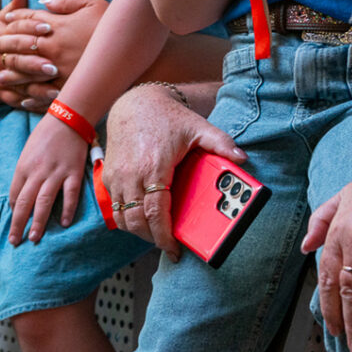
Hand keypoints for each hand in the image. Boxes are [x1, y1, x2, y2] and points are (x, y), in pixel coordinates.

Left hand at [0, 0, 107, 110]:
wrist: (130, 48)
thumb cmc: (112, 24)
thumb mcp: (93, 3)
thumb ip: (67, 0)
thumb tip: (45, 2)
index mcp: (58, 26)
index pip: (28, 20)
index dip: (15, 18)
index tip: (4, 19)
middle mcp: (53, 47)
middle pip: (19, 45)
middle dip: (2, 45)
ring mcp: (59, 69)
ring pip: (25, 73)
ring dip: (9, 75)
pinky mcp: (68, 87)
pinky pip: (43, 95)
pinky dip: (31, 99)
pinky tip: (22, 100)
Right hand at [0, 0, 56, 108]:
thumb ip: (13, 9)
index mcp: (1, 37)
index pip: (16, 31)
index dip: (32, 28)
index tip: (49, 27)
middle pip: (17, 60)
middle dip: (35, 64)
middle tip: (54, 66)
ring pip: (18, 84)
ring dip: (37, 88)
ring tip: (57, 90)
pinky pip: (15, 101)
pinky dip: (31, 104)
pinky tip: (47, 105)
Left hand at [9, 113, 89, 243]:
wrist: (68, 117)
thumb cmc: (46, 134)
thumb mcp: (28, 152)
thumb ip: (25, 172)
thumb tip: (22, 195)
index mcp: (24, 167)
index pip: (15, 195)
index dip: (14, 211)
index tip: (15, 222)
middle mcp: (38, 172)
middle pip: (25, 202)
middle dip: (19, 224)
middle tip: (15, 241)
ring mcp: (56, 172)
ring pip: (44, 201)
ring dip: (38, 221)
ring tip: (34, 237)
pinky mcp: (73, 171)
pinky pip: (70, 194)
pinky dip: (67, 209)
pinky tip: (63, 222)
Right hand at [102, 84, 244, 260]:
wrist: (136, 102)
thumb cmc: (168, 117)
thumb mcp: (198, 126)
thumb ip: (221, 143)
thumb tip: (242, 159)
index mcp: (155, 166)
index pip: (156, 212)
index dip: (164, 235)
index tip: (174, 249)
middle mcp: (131, 174)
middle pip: (137, 221)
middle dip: (152, 239)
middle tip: (168, 245)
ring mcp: (117, 177)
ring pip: (123, 218)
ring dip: (139, 231)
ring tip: (158, 234)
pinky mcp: (109, 176)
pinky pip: (115, 207)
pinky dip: (127, 219)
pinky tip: (143, 219)